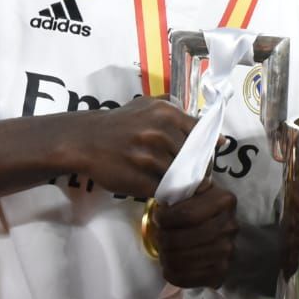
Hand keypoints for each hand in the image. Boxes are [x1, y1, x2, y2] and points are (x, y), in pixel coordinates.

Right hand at [68, 95, 196, 198]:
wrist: (86, 140)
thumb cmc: (120, 124)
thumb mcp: (147, 106)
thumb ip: (178, 113)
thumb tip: (212, 130)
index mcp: (166, 113)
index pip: (202, 135)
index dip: (206, 149)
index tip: (204, 157)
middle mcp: (160, 133)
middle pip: (195, 158)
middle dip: (198, 169)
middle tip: (195, 175)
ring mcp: (150, 158)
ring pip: (183, 176)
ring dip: (184, 183)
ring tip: (178, 183)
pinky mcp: (140, 180)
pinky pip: (166, 190)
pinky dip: (169, 192)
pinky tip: (165, 189)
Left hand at [150, 179, 236, 288]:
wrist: (224, 232)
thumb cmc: (202, 207)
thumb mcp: (197, 190)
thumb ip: (184, 185)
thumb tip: (168, 188)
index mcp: (224, 201)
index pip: (186, 215)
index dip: (164, 218)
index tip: (158, 217)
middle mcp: (230, 227)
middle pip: (180, 240)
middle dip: (162, 238)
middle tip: (159, 235)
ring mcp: (227, 252)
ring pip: (179, 260)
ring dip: (165, 256)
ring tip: (164, 250)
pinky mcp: (220, 274)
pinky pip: (185, 278)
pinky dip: (171, 273)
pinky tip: (170, 265)